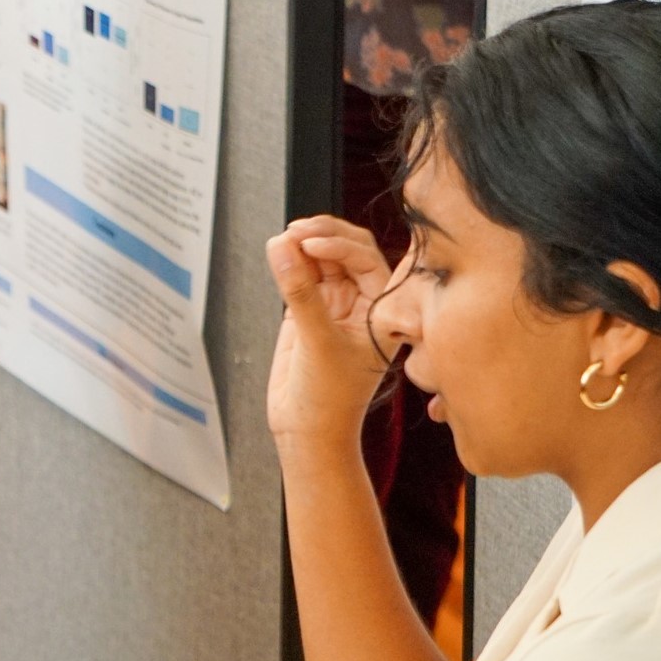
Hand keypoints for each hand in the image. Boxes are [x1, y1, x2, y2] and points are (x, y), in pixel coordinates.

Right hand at [265, 216, 404, 447]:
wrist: (306, 429)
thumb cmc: (330, 398)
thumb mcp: (318, 342)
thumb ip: (299, 292)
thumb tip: (281, 247)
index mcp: (383, 310)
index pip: (366, 259)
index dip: (339, 245)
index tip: (310, 244)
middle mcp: (363, 302)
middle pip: (346, 249)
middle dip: (321, 235)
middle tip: (295, 232)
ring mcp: (335, 304)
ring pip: (321, 258)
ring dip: (302, 245)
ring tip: (280, 241)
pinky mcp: (308, 310)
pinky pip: (301, 274)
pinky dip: (288, 261)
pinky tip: (277, 253)